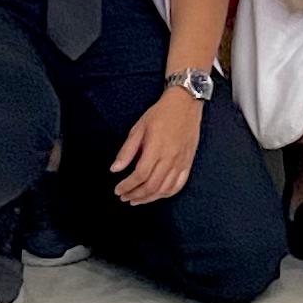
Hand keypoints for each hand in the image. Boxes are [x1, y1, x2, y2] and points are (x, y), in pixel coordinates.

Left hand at [111, 82, 203, 206]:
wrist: (185, 103)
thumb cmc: (161, 113)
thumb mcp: (139, 127)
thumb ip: (127, 150)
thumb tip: (114, 169)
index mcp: (156, 148)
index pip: (140, 175)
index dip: (127, 186)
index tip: (118, 190)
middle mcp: (170, 157)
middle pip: (151, 186)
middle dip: (135, 195)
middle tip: (124, 197)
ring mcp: (181, 162)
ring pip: (164, 189)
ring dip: (149, 198)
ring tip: (137, 200)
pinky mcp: (188, 162)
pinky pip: (178, 185)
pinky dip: (166, 194)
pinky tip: (157, 195)